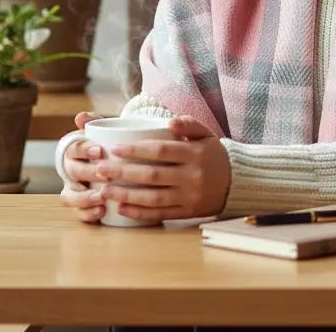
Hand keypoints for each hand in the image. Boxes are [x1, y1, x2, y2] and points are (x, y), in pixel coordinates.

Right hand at [58, 111, 109, 223]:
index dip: (84, 150)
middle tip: (106, 175)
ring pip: (70, 196)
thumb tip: (81, 116)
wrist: (118, 158)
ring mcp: (74, 189)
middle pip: (73, 172)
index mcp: (73, 149)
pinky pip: (79, 213)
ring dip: (85, 198)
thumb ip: (95, 122)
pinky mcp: (82, 206)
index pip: (73, 148)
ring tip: (102, 198)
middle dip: (89, 174)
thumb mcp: (106, 129)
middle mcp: (70, 170)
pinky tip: (101, 212)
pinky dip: (88, 213)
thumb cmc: (110, 142)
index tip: (100, 150)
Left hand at [92, 115, 229, 223]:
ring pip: (153, 197)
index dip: (136, 150)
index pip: (160, 151)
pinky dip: (140, 213)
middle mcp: (192, 176)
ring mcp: (189, 197)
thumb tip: (170, 122)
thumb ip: (189, 124)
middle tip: (100, 170)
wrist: (236, 182)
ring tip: (104, 190)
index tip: (115, 149)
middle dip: (123, 173)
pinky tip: (122, 209)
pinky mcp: (187, 213)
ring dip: (126, 195)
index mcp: (194, 154)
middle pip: (152, 175)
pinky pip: (160, 214)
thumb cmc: (213, 154)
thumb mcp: (206, 134)